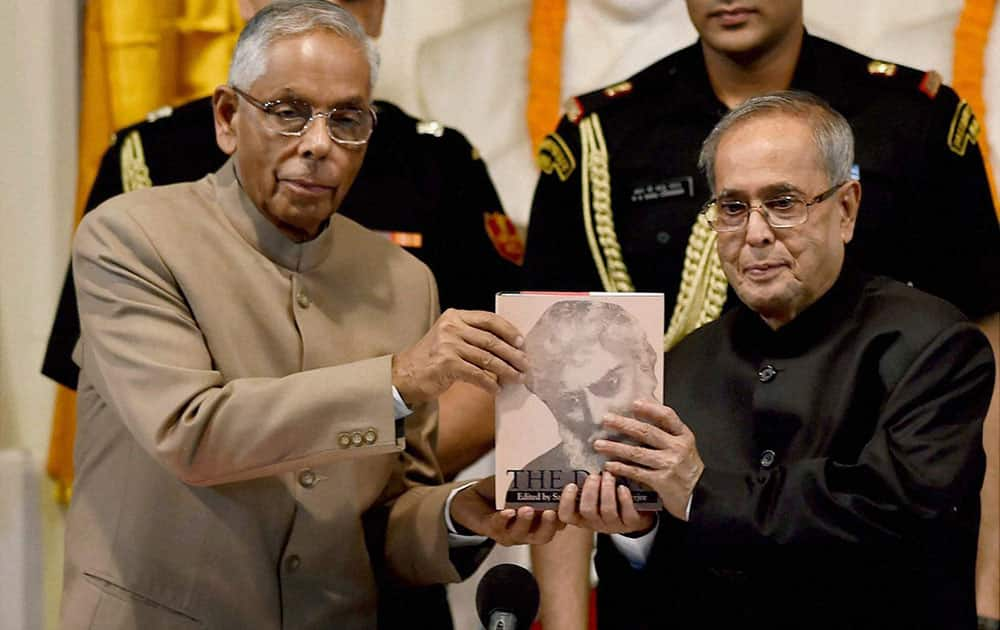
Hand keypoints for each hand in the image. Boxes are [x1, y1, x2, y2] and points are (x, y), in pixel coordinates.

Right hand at [392, 309, 527, 403]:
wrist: (405, 375)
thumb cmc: (431, 358)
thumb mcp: (450, 337)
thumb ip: (472, 336)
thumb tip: (507, 348)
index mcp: (455, 317)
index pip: (489, 319)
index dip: (508, 330)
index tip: (521, 342)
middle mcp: (452, 327)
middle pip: (491, 340)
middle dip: (512, 354)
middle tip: (525, 364)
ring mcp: (448, 345)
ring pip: (487, 358)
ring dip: (506, 370)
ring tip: (517, 378)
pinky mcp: (447, 364)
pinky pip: (477, 374)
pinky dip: (490, 383)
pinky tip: (497, 389)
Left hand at [450, 477, 564, 545]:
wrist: (473, 499)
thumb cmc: (501, 492)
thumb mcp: (521, 483)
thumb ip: (536, 478)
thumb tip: (554, 460)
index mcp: (539, 519)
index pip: (558, 523)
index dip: (565, 516)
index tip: (568, 502)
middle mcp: (527, 529)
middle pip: (543, 536)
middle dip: (548, 526)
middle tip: (551, 513)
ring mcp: (510, 532)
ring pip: (521, 535)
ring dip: (525, 522)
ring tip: (526, 509)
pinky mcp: (492, 530)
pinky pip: (499, 528)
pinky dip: (504, 520)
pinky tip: (506, 512)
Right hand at [556, 472, 655, 534]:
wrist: (637, 510)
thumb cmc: (609, 495)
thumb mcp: (594, 491)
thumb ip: (584, 481)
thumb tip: (578, 456)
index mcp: (581, 515)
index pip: (566, 514)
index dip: (566, 501)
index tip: (571, 485)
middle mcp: (596, 523)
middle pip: (587, 511)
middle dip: (590, 491)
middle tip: (594, 476)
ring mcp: (614, 524)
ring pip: (607, 511)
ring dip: (607, 491)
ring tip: (609, 475)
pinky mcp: (632, 523)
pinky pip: (627, 514)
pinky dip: (624, 499)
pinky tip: (623, 487)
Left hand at [594, 400, 704, 520]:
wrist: (701, 495)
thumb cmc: (687, 467)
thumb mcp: (684, 444)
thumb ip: (667, 430)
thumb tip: (645, 406)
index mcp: (684, 435)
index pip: (667, 417)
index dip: (650, 409)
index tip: (633, 404)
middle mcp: (677, 448)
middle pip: (647, 432)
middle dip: (623, 425)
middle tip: (606, 420)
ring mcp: (669, 465)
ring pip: (637, 453)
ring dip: (615, 447)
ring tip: (598, 444)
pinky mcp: (661, 482)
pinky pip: (636, 472)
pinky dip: (621, 468)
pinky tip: (609, 465)